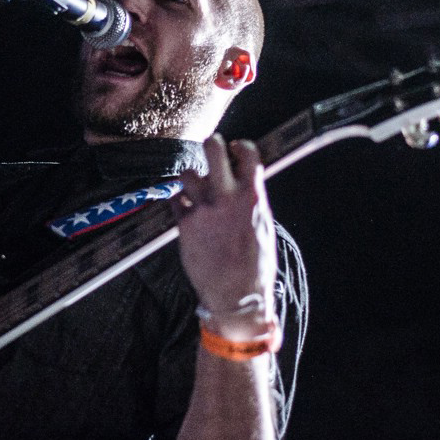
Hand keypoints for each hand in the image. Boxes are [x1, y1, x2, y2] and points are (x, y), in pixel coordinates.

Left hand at [174, 135, 276, 339]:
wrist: (236, 295)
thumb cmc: (255, 265)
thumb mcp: (264, 227)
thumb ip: (253, 200)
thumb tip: (246, 182)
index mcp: (252, 197)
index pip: (248, 153)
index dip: (241, 146)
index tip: (236, 148)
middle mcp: (226, 198)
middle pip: (213, 149)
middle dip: (212, 144)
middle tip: (212, 148)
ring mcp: (203, 209)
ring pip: (188, 173)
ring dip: (193, 177)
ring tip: (198, 189)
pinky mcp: (184, 223)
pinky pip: (175, 198)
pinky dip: (180, 199)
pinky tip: (188, 208)